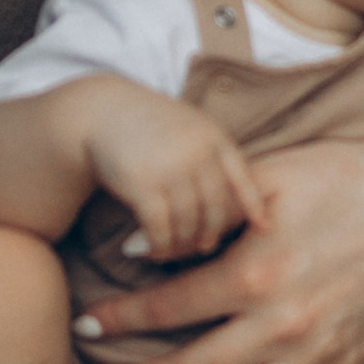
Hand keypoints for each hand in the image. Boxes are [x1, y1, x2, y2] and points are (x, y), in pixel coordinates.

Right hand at [79, 81, 260, 265]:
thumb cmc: (150, 125)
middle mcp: (196, 153)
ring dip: (182, 244)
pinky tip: (155, 250)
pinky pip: (160, 228)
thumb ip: (211, 153)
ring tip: (175, 250)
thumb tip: (237, 199)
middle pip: (215, 208)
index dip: (252, 205)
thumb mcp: (189, 126)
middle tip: (204, 246)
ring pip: (188, 223)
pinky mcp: (143, 185)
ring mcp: (170, 169)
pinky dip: (159, 245)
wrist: (103, 112)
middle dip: (211, 232)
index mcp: (213, 138)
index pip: (241, 177)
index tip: (261, 227)